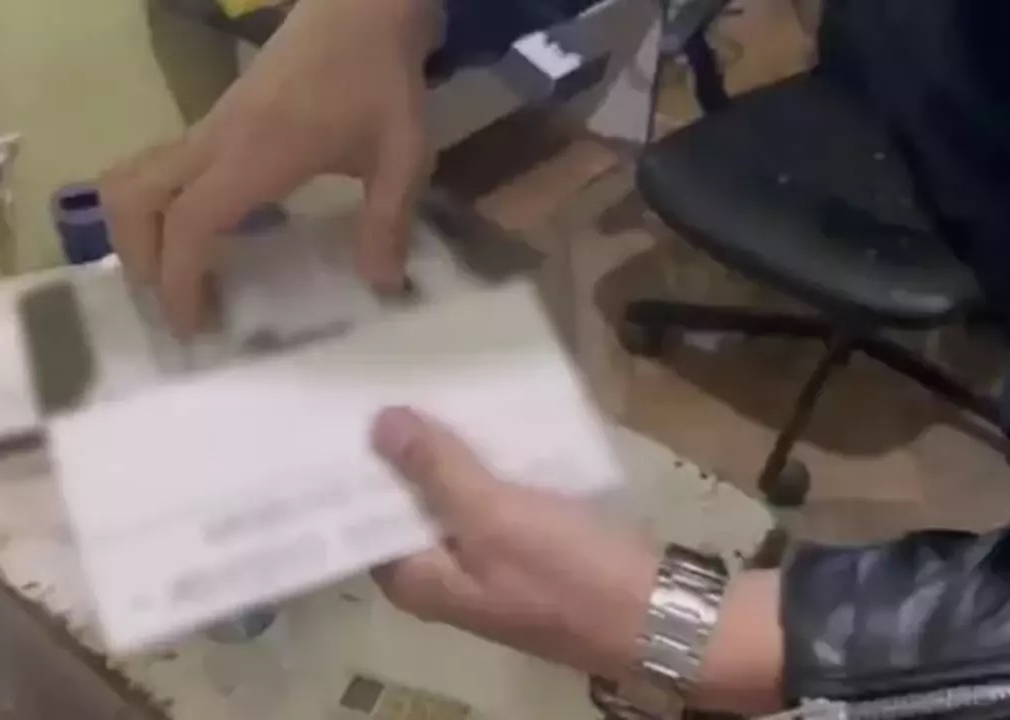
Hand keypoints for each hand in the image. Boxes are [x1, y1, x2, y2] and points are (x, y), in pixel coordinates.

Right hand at [100, 0, 438, 334]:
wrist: (362, 4)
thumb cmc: (380, 77)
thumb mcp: (402, 155)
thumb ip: (388, 222)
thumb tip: (381, 286)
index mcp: (253, 155)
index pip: (188, 224)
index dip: (178, 282)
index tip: (191, 328)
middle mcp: (215, 139)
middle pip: (134, 198)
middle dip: (139, 259)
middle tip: (178, 305)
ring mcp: (210, 124)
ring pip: (138, 177)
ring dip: (140, 229)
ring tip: (179, 275)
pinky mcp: (219, 116)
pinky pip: (166, 167)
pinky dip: (165, 207)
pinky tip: (211, 236)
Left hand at [369, 407, 656, 679]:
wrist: (660, 612)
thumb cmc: (567, 571)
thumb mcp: (493, 515)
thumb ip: (434, 470)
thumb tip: (377, 424)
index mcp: (420, 582)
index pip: (365, 522)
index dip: (358, 471)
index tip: (349, 416)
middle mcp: (445, 580)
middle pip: (408, 508)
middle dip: (403, 455)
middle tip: (391, 388)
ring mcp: (487, 567)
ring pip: (452, 502)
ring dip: (447, 456)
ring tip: (434, 392)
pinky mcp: (526, 552)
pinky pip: (492, 503)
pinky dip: (488, 468)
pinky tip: (489, 423)